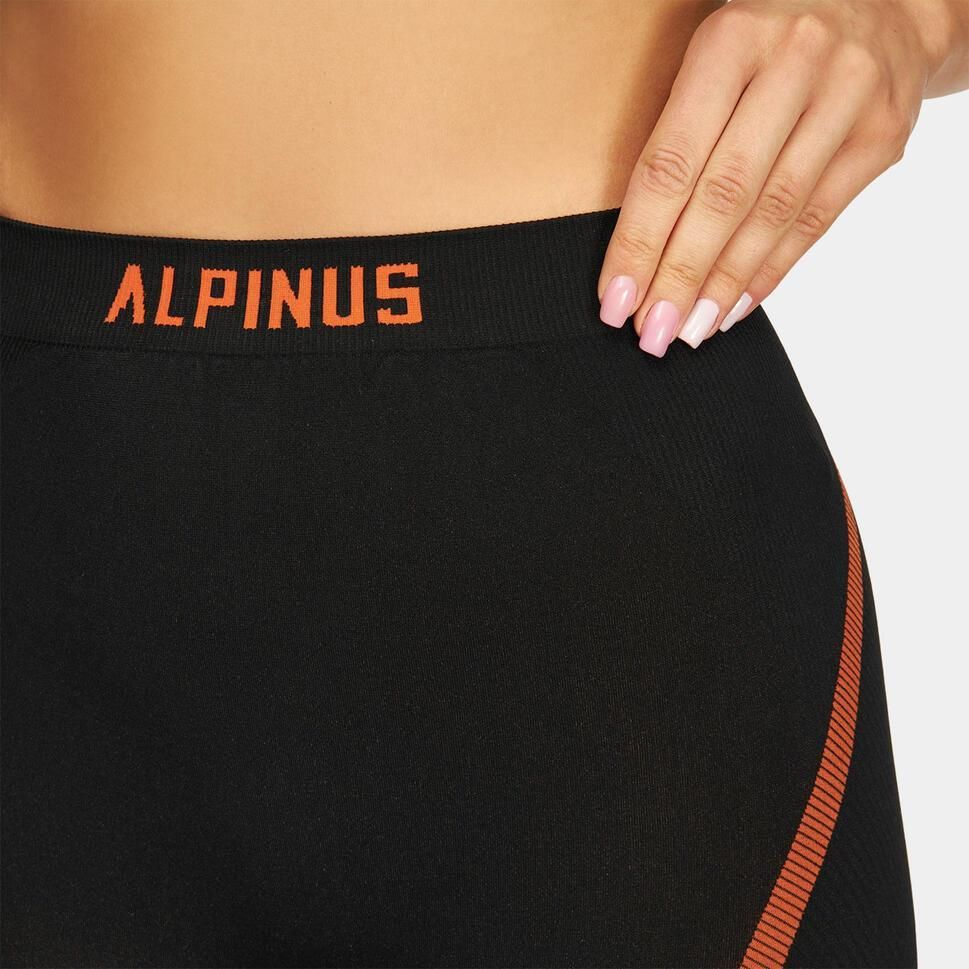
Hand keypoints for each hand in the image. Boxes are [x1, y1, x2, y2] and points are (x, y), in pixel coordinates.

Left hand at [596, 0, 960, 356]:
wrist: (885, 0)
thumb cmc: (769, 37)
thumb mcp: (714, 53)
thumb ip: (680, 128)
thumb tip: (638, 243)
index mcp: (732, 38)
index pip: (671, 163)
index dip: (639, 240)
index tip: (615, 299)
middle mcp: (796, 61)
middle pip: (723, 196)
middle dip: (679, 275)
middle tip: (651, 332)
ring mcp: (848, 97)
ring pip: (772, 214)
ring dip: (724, 284)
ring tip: (689, 330)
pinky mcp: (882, 135)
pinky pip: (817, 219)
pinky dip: (771, 270)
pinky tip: (735, 306)